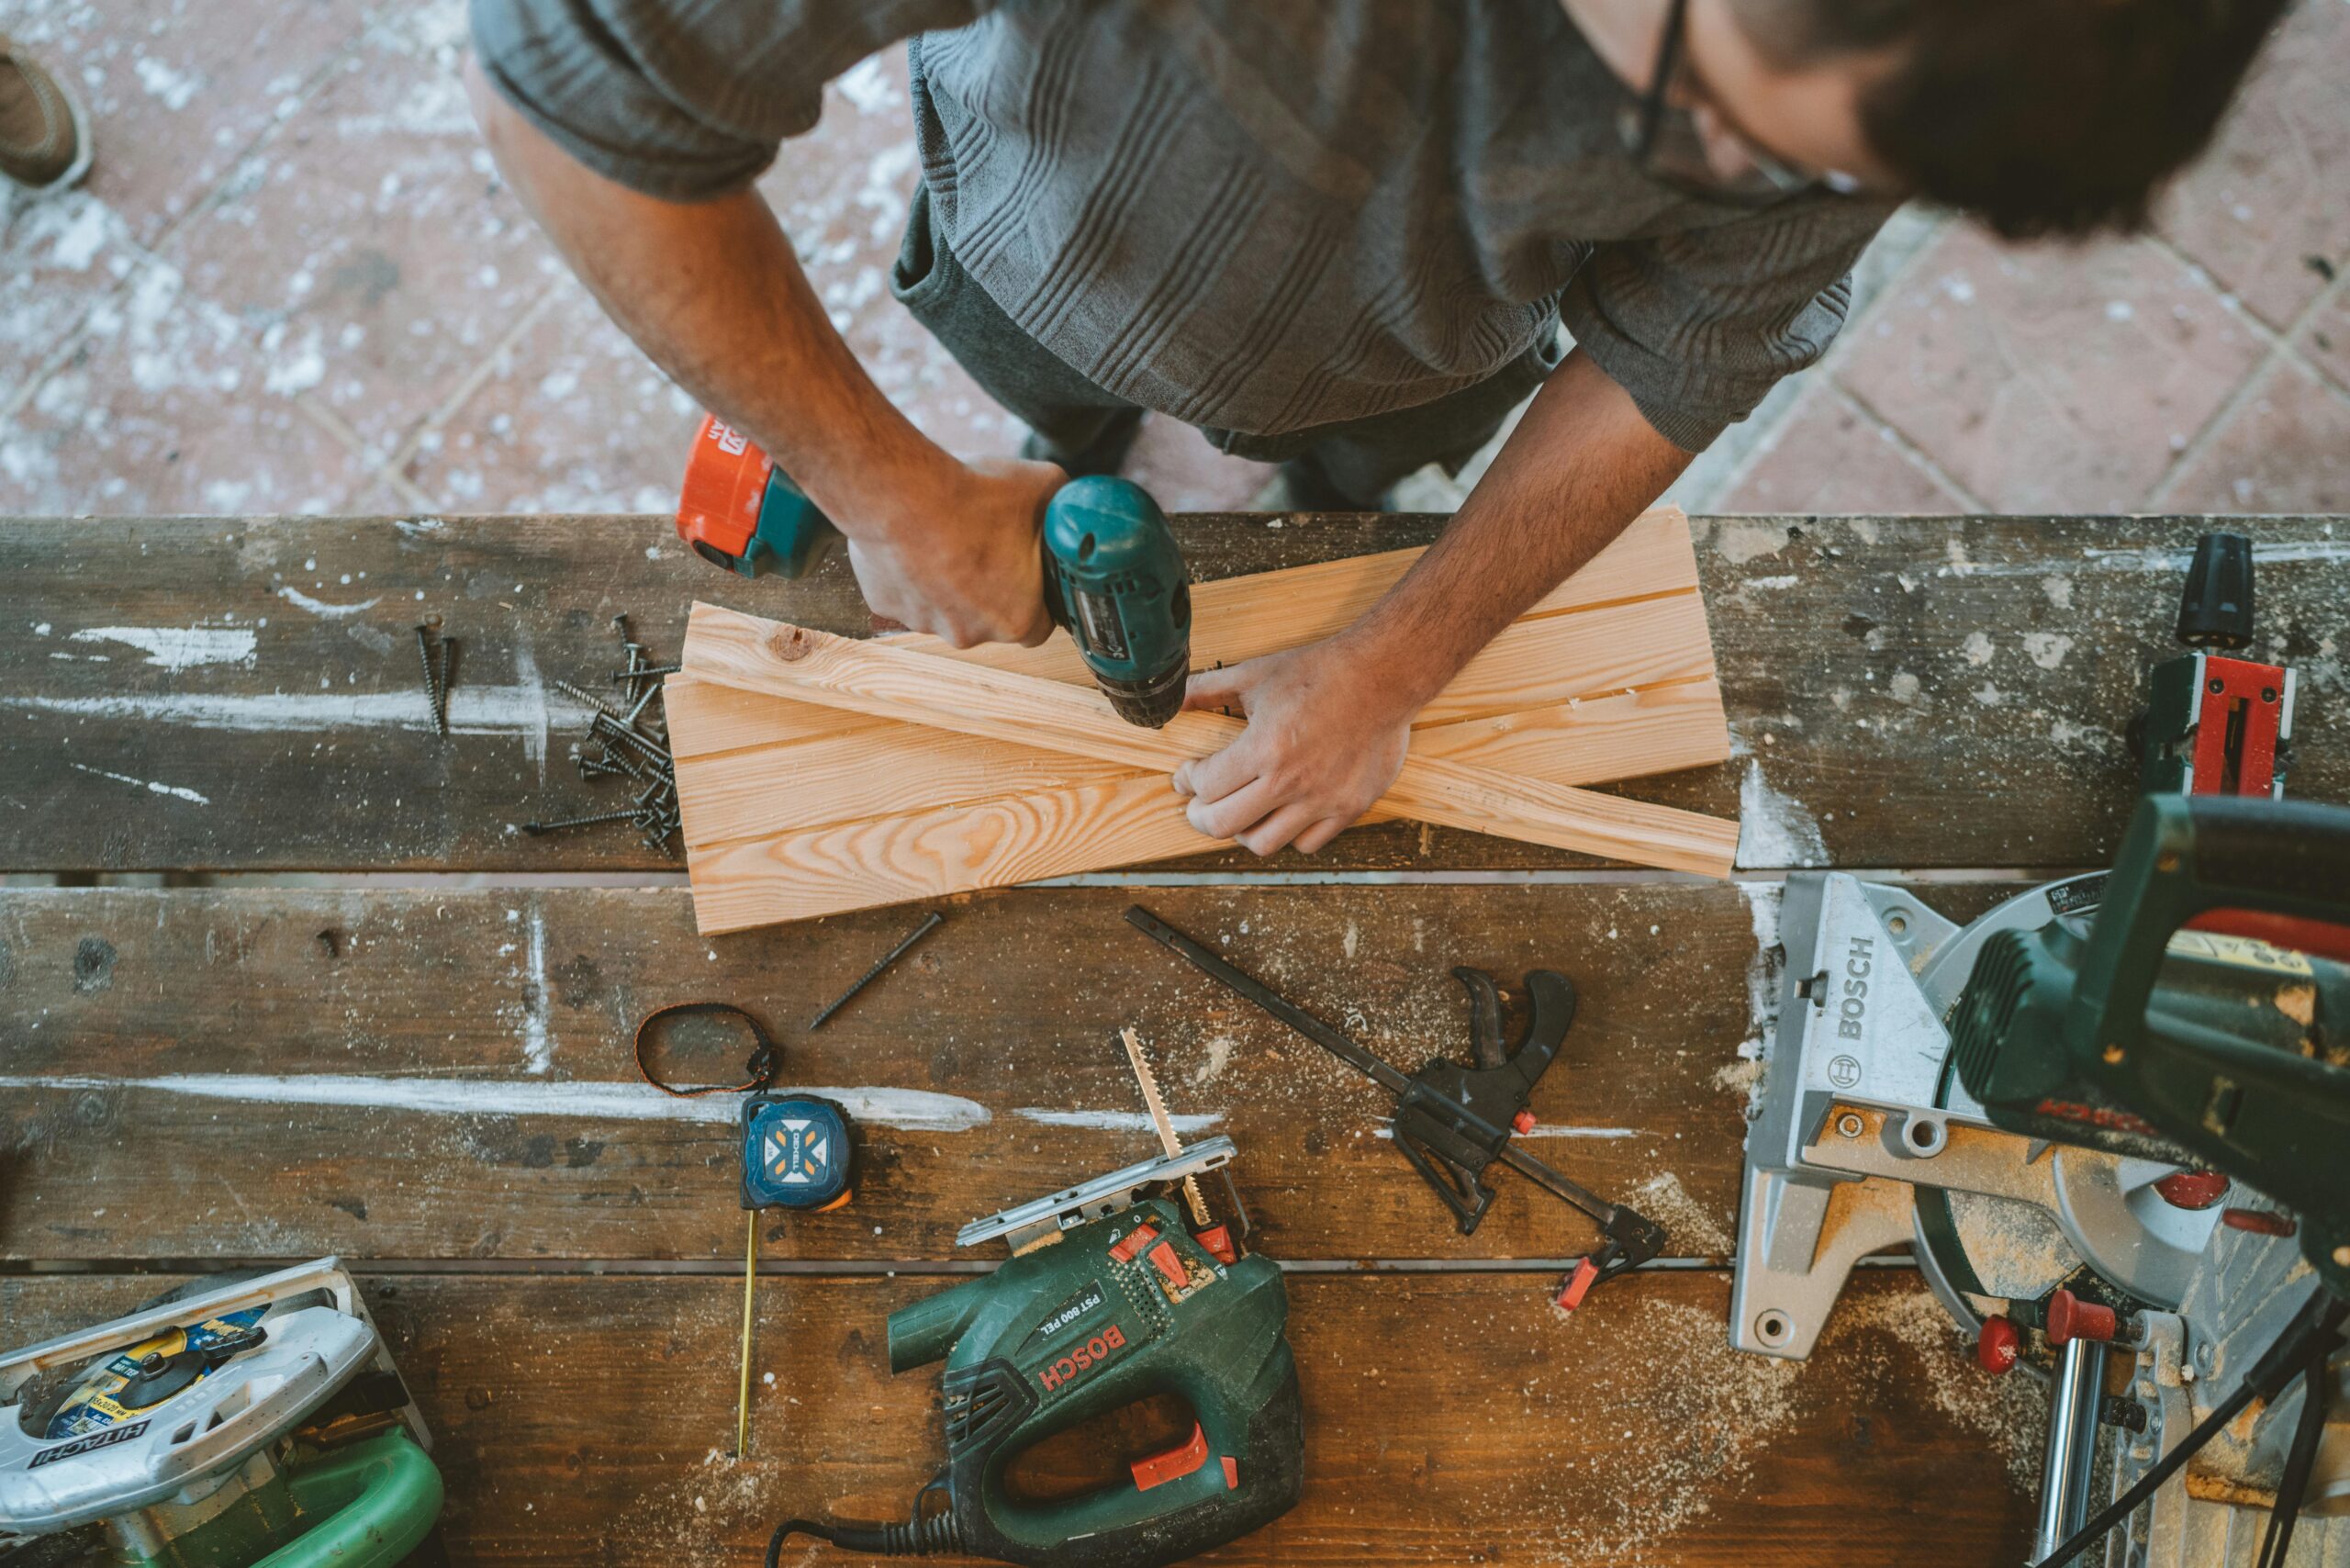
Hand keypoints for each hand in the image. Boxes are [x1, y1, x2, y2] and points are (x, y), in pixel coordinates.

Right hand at [845, 456, 1064, 647]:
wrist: (903, 494)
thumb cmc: (974, 499)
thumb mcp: (1043, 487)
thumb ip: (1061, 508)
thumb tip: (1067, 505)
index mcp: (1017, 620)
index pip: (1039, 626)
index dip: (1037, 599)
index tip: (1029, 574)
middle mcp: (970, 633)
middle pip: (989, 618)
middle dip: (990, 588)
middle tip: (985, 545)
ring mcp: (924, 622)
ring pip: (945, 606)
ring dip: (949, 581)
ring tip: (947, 537)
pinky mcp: (886, 605)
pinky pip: (907, 592)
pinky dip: (912, 572)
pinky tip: (916, 538)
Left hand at [1171, 638, 1416, 856]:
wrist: (1382, 677)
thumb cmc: (1319, 673)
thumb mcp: (1255, 674)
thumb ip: (1207, 689)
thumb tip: (1171, 698)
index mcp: (1264, 748)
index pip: (1205, 785)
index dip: (1187, 780)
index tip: (1187, 775)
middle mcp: (1291, 781)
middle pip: (1223, 824)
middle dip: (1199, 816)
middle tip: (1198, 805)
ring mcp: (1322, 800)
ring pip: (1262, 843)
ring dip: (1241, 831)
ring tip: (1239, 813)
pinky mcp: (1349, 807)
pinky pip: (1307, 843)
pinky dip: (1287, 835)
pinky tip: (1281, 814)